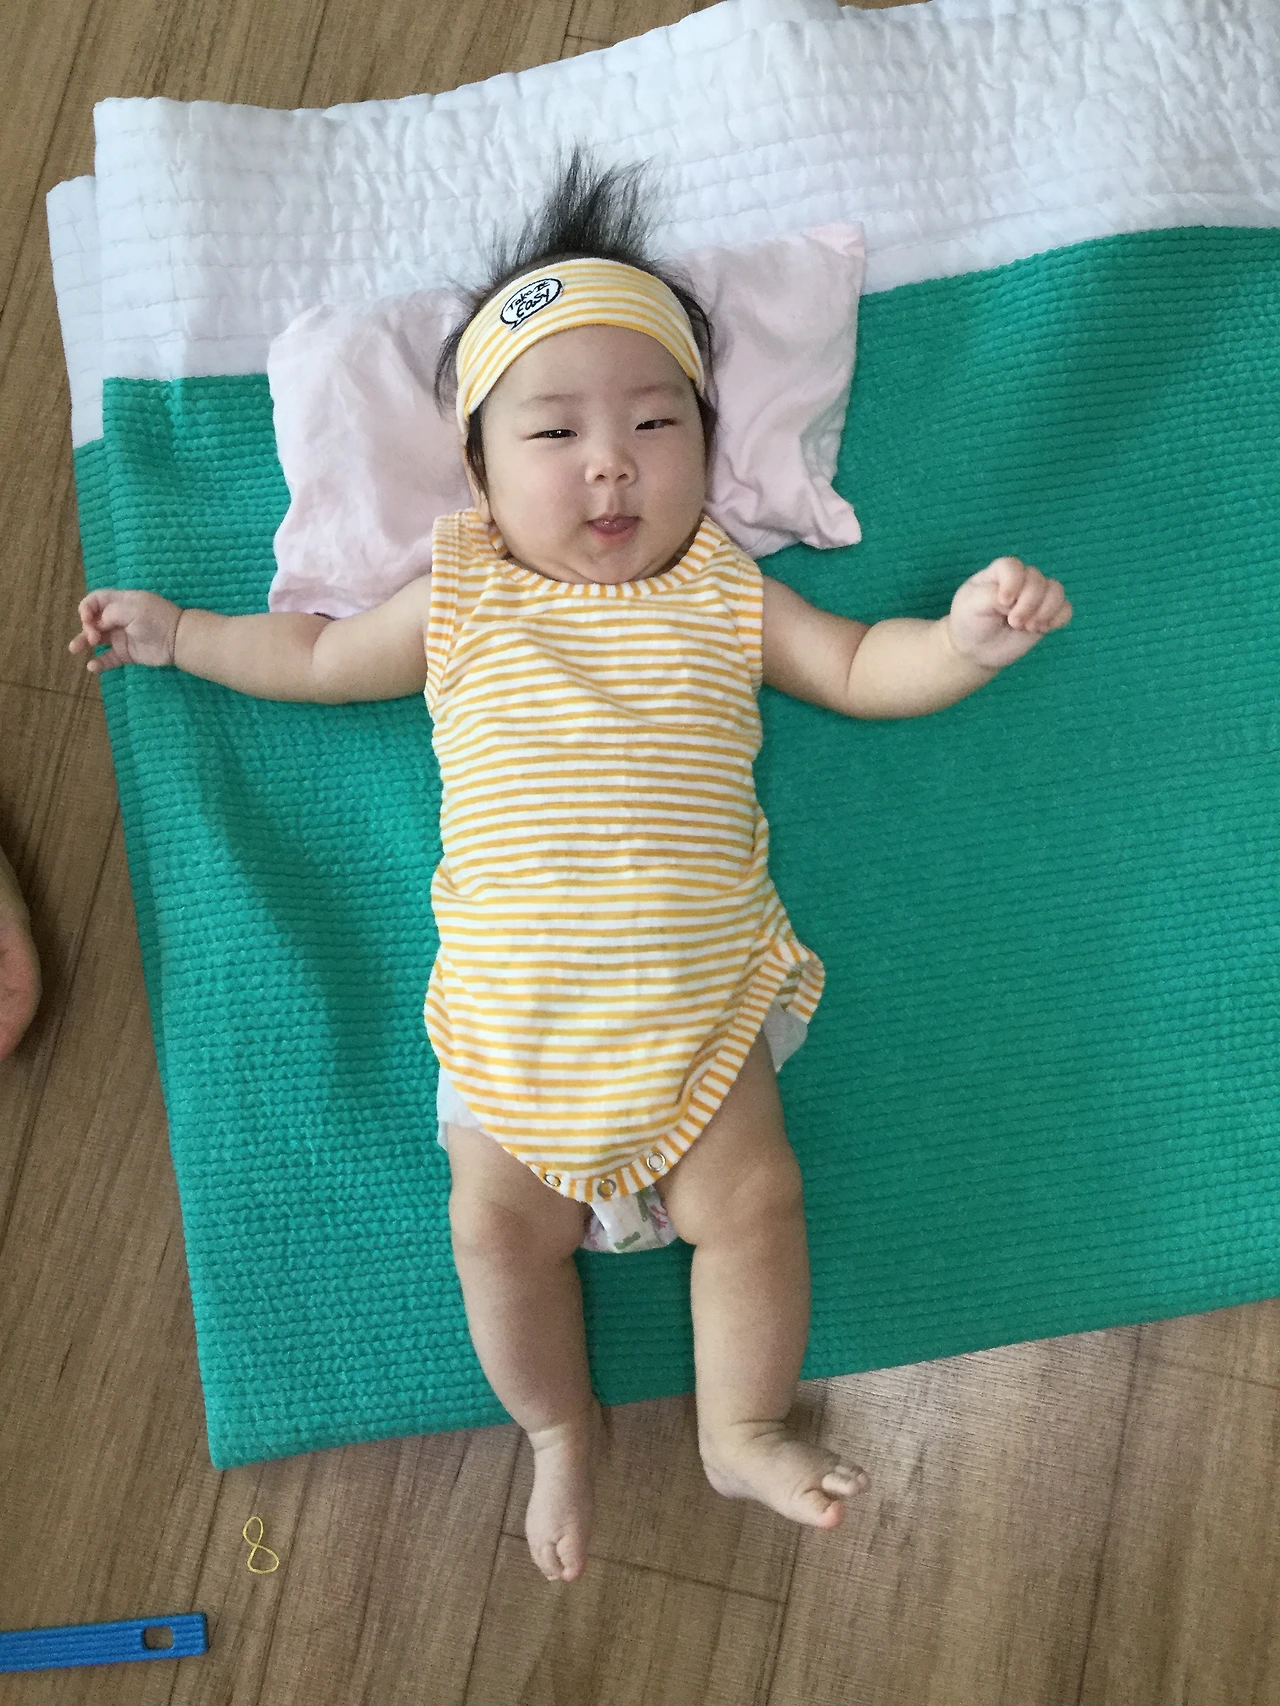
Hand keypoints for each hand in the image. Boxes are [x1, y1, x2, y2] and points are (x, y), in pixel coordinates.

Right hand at [69, 589, 183, 674]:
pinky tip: (92, 667)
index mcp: (120, 602)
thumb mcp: (131, 608)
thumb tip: (97, 623)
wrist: (177, 640)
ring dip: (84, 642)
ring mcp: (122, 637)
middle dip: (87, 626)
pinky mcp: (127, 654)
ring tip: (74, 649)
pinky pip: (109, 658)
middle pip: (93, 620)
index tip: (87, 618)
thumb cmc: (155, 618)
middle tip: (93, 637)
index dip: (86, 608)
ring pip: (97, 639)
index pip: (96, 600)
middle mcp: (118, 618)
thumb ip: (109, 613)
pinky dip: (99, 663)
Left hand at [944, 557, 1072, 671]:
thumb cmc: (970, 621)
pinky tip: (1044, 628)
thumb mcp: (971, 605)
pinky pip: (1066, 608)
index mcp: (1000, 572)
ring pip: (1056, 590)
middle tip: (1014, 623)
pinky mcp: (1047, 614)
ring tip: (1030, 627)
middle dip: (1028, 603)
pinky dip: (1059, 618)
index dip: (1013, 582)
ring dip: (1046, 610)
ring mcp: (1036, 597)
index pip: (1013, 566)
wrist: (976, 649)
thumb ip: (991, 595)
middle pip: (1037, 579)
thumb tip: (1014, 601)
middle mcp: (1021, 580)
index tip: (1004, 602)